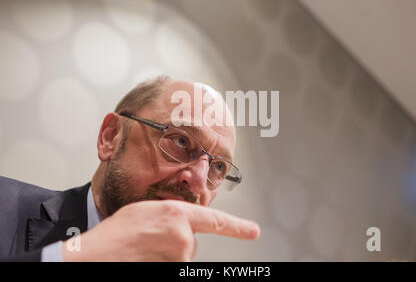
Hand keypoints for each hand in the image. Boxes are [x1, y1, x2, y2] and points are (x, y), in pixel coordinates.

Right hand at [62, 200, 259, 260]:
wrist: (96, 256)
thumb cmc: (115, 234)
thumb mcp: (146, 211)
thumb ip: (170, 214)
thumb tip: (182, 224)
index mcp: (177, 214)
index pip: (215, 220)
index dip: (237, 226)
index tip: (253, 231)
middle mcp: (183, 236)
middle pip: (191, 243)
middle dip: (176, 242)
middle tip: (150, 241)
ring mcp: (179, 258)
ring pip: (182, 258)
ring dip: (168, 255)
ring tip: (144, 250)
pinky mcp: (174, 271)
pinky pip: (175, 266)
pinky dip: (164, 261)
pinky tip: (147, 257)